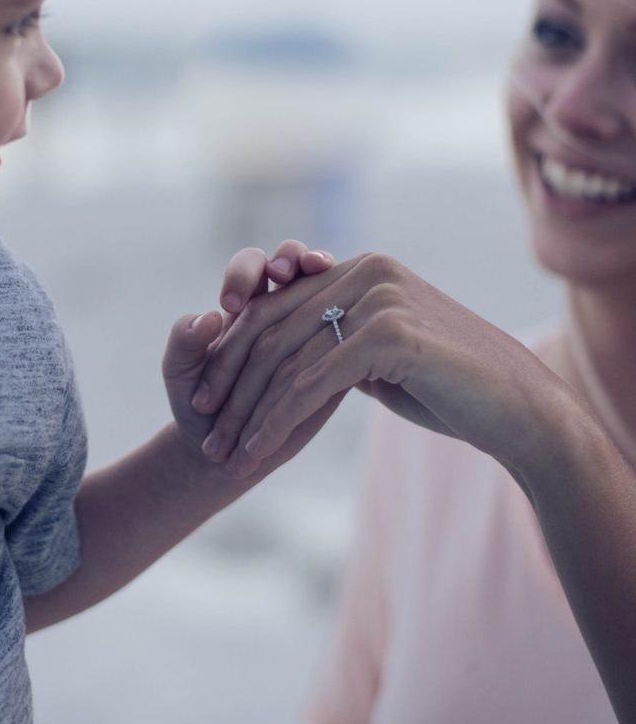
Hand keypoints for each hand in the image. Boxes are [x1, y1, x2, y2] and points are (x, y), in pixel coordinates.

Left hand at [163, 240, 334, 451]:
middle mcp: (285, 309)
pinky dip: (329, 354)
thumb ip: (182, 341)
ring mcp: (318, 333)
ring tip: (296, 321)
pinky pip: (346, 347)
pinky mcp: (341, 365)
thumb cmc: (199, 405)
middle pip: (298, 264)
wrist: (228, 457)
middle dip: (290, 262)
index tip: (230, 304)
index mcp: (247, 301)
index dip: (245, 272)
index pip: (253, 264)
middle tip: (280, 277)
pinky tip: (309, 374)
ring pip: (330, 294)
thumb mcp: (180, 373)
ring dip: (309, 307)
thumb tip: (208, 316)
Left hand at [194, 252, 578, 477]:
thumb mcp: (383, 356)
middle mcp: (364, 271)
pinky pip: (312, 383)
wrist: (520, 409)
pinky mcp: (389, 333)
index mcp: (360, 269)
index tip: (207, 395)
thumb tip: (302, 351)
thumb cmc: (451, 387)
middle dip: (229, 384)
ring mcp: (378, 297)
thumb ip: (343, 341)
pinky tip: (256, 452)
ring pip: (285, 360)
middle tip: (204, 431)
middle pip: (269, 330)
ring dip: (246, 413)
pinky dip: (275, 421)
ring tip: (223, 455)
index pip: (273, 305)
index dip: (231, 350)